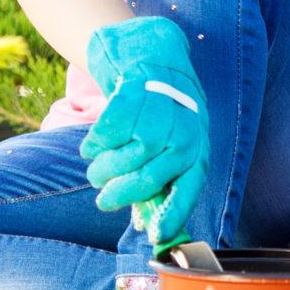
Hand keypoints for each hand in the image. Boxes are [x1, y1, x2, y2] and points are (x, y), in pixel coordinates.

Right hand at [81, 16, 209, 243]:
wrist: (154, 54)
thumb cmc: (162, 111)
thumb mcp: (173, 143)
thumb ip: (159, 179)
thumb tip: (143, 224)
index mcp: (197, 149)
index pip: (189, 188)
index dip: (172, 214)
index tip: (153, 235)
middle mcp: (184, 132)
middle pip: (148, 178)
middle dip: (119, 194)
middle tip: (102, 200)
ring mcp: (161, 113)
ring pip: (125, 157)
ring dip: (103, 169)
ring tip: (96, 169)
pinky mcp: (136, 94)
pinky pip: (107, 132)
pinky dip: (94, 142)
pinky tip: (92, 144)